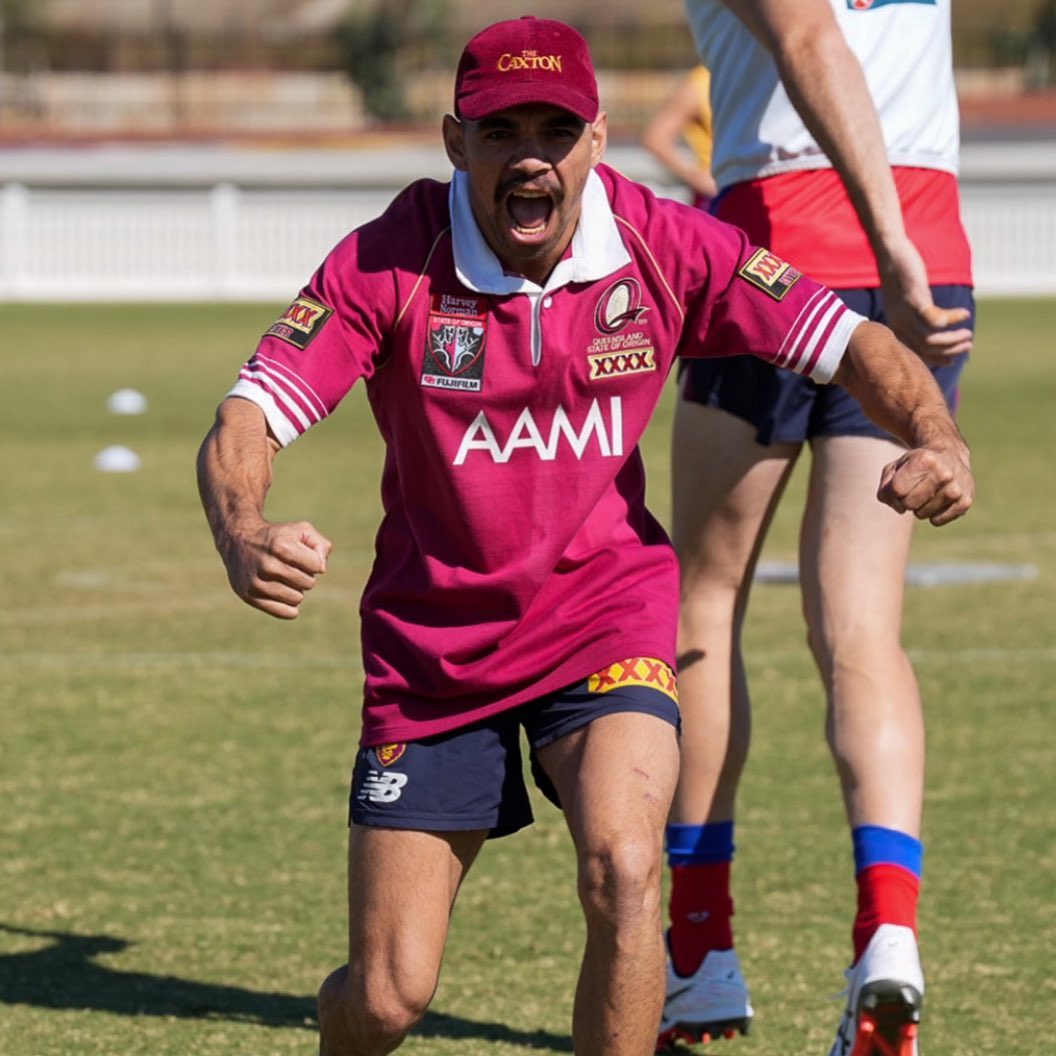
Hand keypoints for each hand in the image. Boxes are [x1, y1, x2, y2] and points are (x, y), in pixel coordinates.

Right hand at [221, 519, 332, 619]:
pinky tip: (282, 593)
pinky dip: (289, 605)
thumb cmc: (277, 538)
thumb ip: (320, 545)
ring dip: (296, 590)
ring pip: (297, 599)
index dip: (313, 561)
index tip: (302, 555)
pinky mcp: (249, 596)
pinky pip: (285, 613)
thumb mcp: (301, 530)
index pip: (317, 566)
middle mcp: (267, 566)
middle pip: (308, 584)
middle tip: (291, 567)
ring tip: (283, 578)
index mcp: (281, 547)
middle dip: (305, 575)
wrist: (238, 541)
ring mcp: (257, 583)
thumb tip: (321, 569)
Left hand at [877, 445, 973, 525]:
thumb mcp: (895, 468)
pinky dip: (933, 514)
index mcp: (924, 461)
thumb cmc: (916, 464)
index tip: (903, 480)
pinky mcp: (965, 502)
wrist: (950, 454)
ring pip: (921, 514)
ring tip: (930, 490)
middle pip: (909, 504)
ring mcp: (956, 489)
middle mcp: (944, 474)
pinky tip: (940, 498)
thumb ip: (886, 489)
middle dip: (907, 499)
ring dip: (920, 506)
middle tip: (916, 487)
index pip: (897, 490)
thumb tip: (899, 509)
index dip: (895, 490)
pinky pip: (936, 521)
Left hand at [878, 237, 972, 364]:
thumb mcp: (906, 301)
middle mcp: (898, 324)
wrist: (891, 252)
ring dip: (953, 339)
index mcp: (896, 327)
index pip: (915, 353)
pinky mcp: (914, 300)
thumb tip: (933, 326)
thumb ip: (915, 315)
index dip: (936, 359)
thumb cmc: (901, 276)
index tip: (953, 358)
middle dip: (949, 350)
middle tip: (968, 345)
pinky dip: (953, 319)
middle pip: (926, 349)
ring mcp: (905, 313)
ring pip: (931, 339)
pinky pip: (936, 320)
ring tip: (968, 334)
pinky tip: (964, 314)